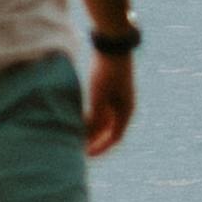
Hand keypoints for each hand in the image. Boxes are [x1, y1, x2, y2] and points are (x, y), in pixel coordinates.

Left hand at [80, 39, 138, 156]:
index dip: (100, 148)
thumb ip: (94, 118)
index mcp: (126, 110)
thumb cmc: (107, 71)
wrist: (112, 45)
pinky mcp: (111, 89)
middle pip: (110, 131)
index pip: (115, 137)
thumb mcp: (99, 96)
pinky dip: (91, 117)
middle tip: (78, 149)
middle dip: (95, 141)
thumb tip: (87, 136)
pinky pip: (102, 110)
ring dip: (92, 129)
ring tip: (75, 134)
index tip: (85, 156)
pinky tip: (78, 118)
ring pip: (105, 120)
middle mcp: (124, 106)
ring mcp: (119, 98)